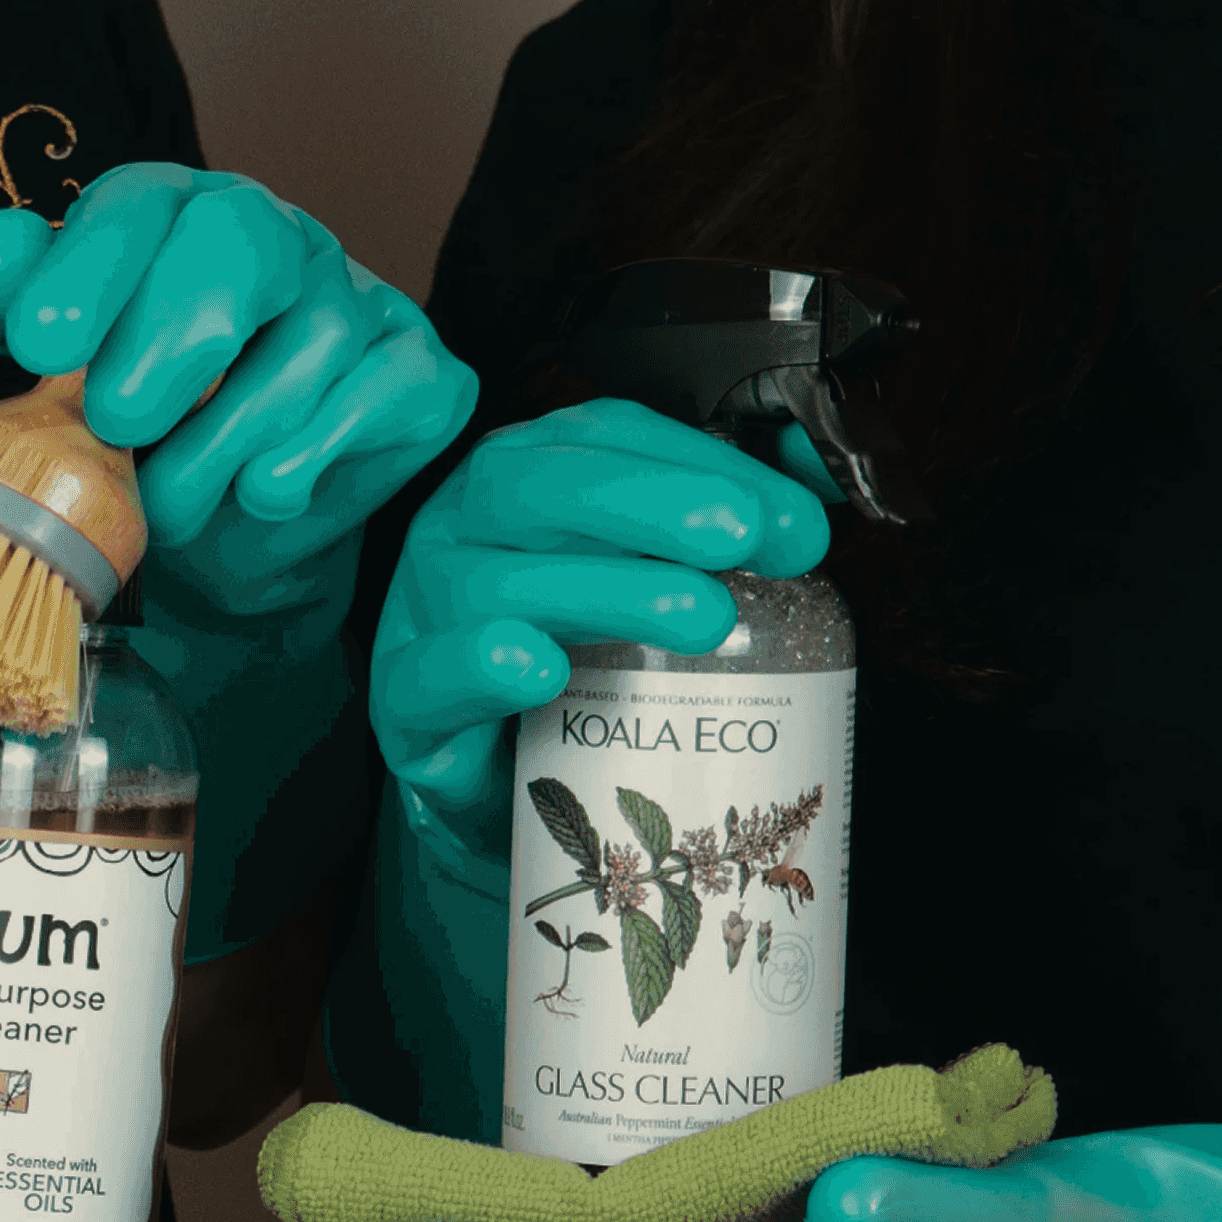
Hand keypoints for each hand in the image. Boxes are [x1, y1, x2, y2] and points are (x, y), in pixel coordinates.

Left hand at [0, 165, 475, 616]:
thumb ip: (12, 302)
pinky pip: (386, 391)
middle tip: (115, 421)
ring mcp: (353, 296)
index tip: (36, 344)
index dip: (88, 266)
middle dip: (171, 334)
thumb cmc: (138, 422)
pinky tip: (262, 491)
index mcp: (174, 213)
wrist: (228, 521)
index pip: (139, 203)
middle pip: (242, 239)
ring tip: (169, 502)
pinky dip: (317, 449)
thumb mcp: (57, 367)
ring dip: (228, 433)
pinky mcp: (419, 367)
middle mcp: (271, 236)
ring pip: (312, 335)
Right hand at [369, 400, 832, 865]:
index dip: (697, 465)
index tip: (786, 517)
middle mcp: (466, 525)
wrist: (502, 782)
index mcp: (529, 475)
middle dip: (645, 501)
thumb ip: (732, 528)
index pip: (604, 439)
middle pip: (538, 486)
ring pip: (495, 583)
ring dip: (604, 590)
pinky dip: (481, 666)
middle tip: (738, 535)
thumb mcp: (652, 578)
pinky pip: (427, 678)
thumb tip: (817, 499)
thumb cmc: (577, 659)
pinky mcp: (404, 703)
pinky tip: (541, 667)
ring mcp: (423, 610)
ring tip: (701, 615)